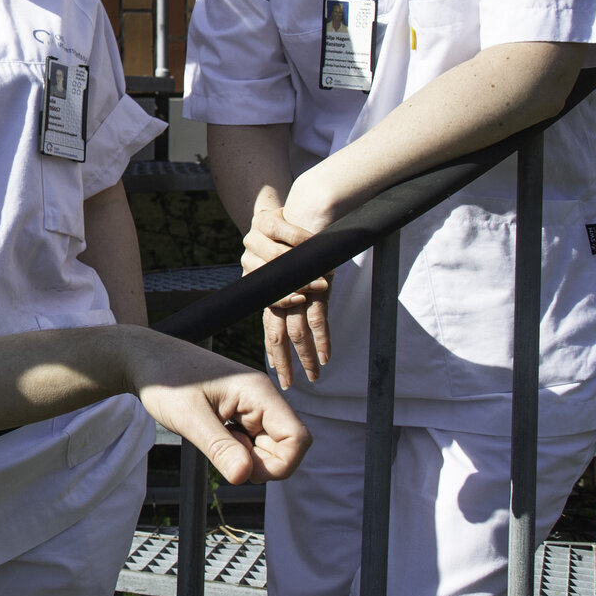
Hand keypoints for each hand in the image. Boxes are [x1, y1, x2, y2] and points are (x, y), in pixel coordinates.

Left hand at [124, 331, 311, 483]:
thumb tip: (245, 477)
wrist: (144, 358)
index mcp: (258, 392)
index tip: (243, 469)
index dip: (279, 464)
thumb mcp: (188, 418)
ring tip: (213, 439)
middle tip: (221, 455)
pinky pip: (251, 440)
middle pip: (286, 446)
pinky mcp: (239, 411)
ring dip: (246, 456)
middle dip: (260, 463)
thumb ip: (219, 447)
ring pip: (268, 446)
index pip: (298, 438)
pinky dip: (236, 448)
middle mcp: (261, 397)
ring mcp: (251, 404)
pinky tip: (212, 435)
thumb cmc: (165, 381)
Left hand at [245, 203, 330, 388]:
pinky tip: (326, 358)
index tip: (275, 370)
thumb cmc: (297, 236)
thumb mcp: (293, 264)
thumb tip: (297, 301)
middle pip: (278, 333)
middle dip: (284, 362)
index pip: (268, 324)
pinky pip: (318, 318)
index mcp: (269, 287)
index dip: (272, 349)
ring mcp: (296, 289)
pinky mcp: (314, 285)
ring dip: (307, 357)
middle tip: (288, 386)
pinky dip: (323, 340)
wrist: (305, 209)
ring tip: (314, 378)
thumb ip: (291, 283)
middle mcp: (278, 290)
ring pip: (297, 331)